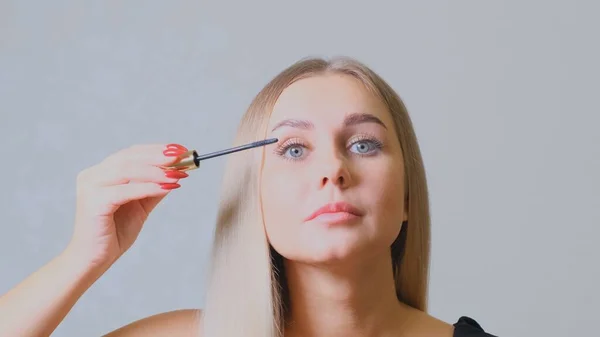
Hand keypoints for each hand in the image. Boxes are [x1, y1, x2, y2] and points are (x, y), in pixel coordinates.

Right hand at [67, 143, 188, 270]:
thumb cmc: (114, 233)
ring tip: (178, 173)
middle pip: (129, 157)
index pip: (131, 153)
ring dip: (156, 170)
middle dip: (158, 155)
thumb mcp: (140, 206)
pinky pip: (125, 190)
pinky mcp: (94, 202)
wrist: (95, 259)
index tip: (180, 150)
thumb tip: (176, 173)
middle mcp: (92, 176)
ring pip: (127, 170)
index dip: (156, 150)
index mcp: (101, 173)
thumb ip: (154, 189)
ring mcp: (90, 187)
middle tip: (182, 156)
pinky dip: (148, 187)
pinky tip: (166, 187)